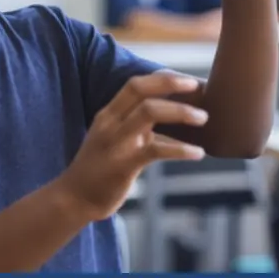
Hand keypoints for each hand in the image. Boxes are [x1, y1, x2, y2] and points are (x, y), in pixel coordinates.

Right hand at [55, 72, 208, 220]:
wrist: (74, 199)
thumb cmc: (99, 170)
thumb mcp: (114, 140)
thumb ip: (136, 126)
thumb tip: (171, 116)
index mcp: (108, 115)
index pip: (135, 84)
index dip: (163, 78)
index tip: (186, 81)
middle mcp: (110, 124)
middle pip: (141, 90)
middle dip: (172, 84)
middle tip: (200, 87)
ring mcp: (116, 143)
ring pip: (150, 112)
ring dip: (181, 112)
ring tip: (203, 118)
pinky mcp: (124, 164)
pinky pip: (157, 150)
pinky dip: (182, 150)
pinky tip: (198, 153)